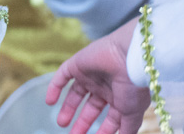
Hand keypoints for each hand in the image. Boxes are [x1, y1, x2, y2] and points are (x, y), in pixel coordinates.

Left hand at [46, 18, 149, 133]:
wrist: (129, 56)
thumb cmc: (134, 86)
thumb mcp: (132, 114)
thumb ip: (126, 128)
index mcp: (121, 97)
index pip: (109, 117)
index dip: (103, 130)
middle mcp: (106, 86)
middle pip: (91, 107)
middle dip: (82, 122)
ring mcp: (91, 75)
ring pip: (76, 93)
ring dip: (68, 108)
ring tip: (61, 123)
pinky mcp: (77, 64)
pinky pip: (62, 76)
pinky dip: (54, 88)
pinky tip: (49, 102)